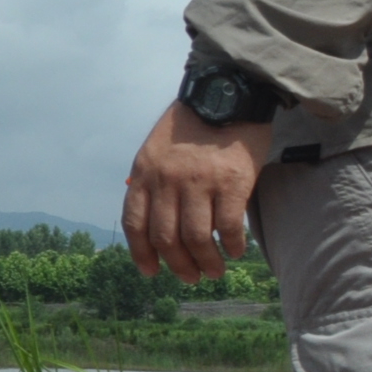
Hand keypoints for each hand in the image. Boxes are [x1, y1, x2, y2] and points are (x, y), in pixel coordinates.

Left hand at [123, 100, 268, 280]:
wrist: (227, 94)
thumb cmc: (192, 125)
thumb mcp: (156, 150)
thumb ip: (152, 182)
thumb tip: (153, 222)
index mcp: (144, 173)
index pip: (135, 224)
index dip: (141, 253)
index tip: (151, 271)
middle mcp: (167, 181)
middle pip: (166, 237)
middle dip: (178, 265)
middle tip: (191, 277)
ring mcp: (200, 182)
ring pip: (197, 237)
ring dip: (206, 261)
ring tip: (215, 271)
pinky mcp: (233, 181)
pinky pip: (230, 225)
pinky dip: (233, 245)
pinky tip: (237, 251)